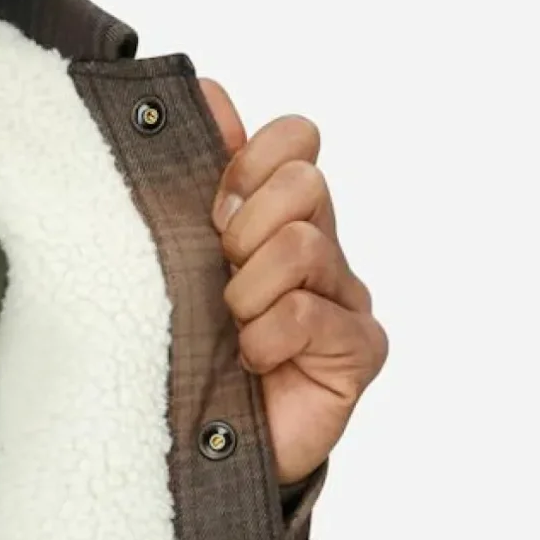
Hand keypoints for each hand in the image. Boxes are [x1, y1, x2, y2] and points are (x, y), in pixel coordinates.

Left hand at [198, 79, 387, 486]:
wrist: (201, 447)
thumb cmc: (189, 348)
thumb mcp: (180, 256)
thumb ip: (197, 179)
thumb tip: (208, 92)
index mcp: (278, 215)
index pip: (295, 140)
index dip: (257, 155)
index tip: (222, 195)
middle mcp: (321, 248)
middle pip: (303, 183)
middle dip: (246, 225)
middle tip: (221, 273)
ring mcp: (346, 298)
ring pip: (304, 244)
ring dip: (249, 289)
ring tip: (231, 326)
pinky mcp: (359, 349)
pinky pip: (311, 314)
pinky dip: (268, 336)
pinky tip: (252, 362)